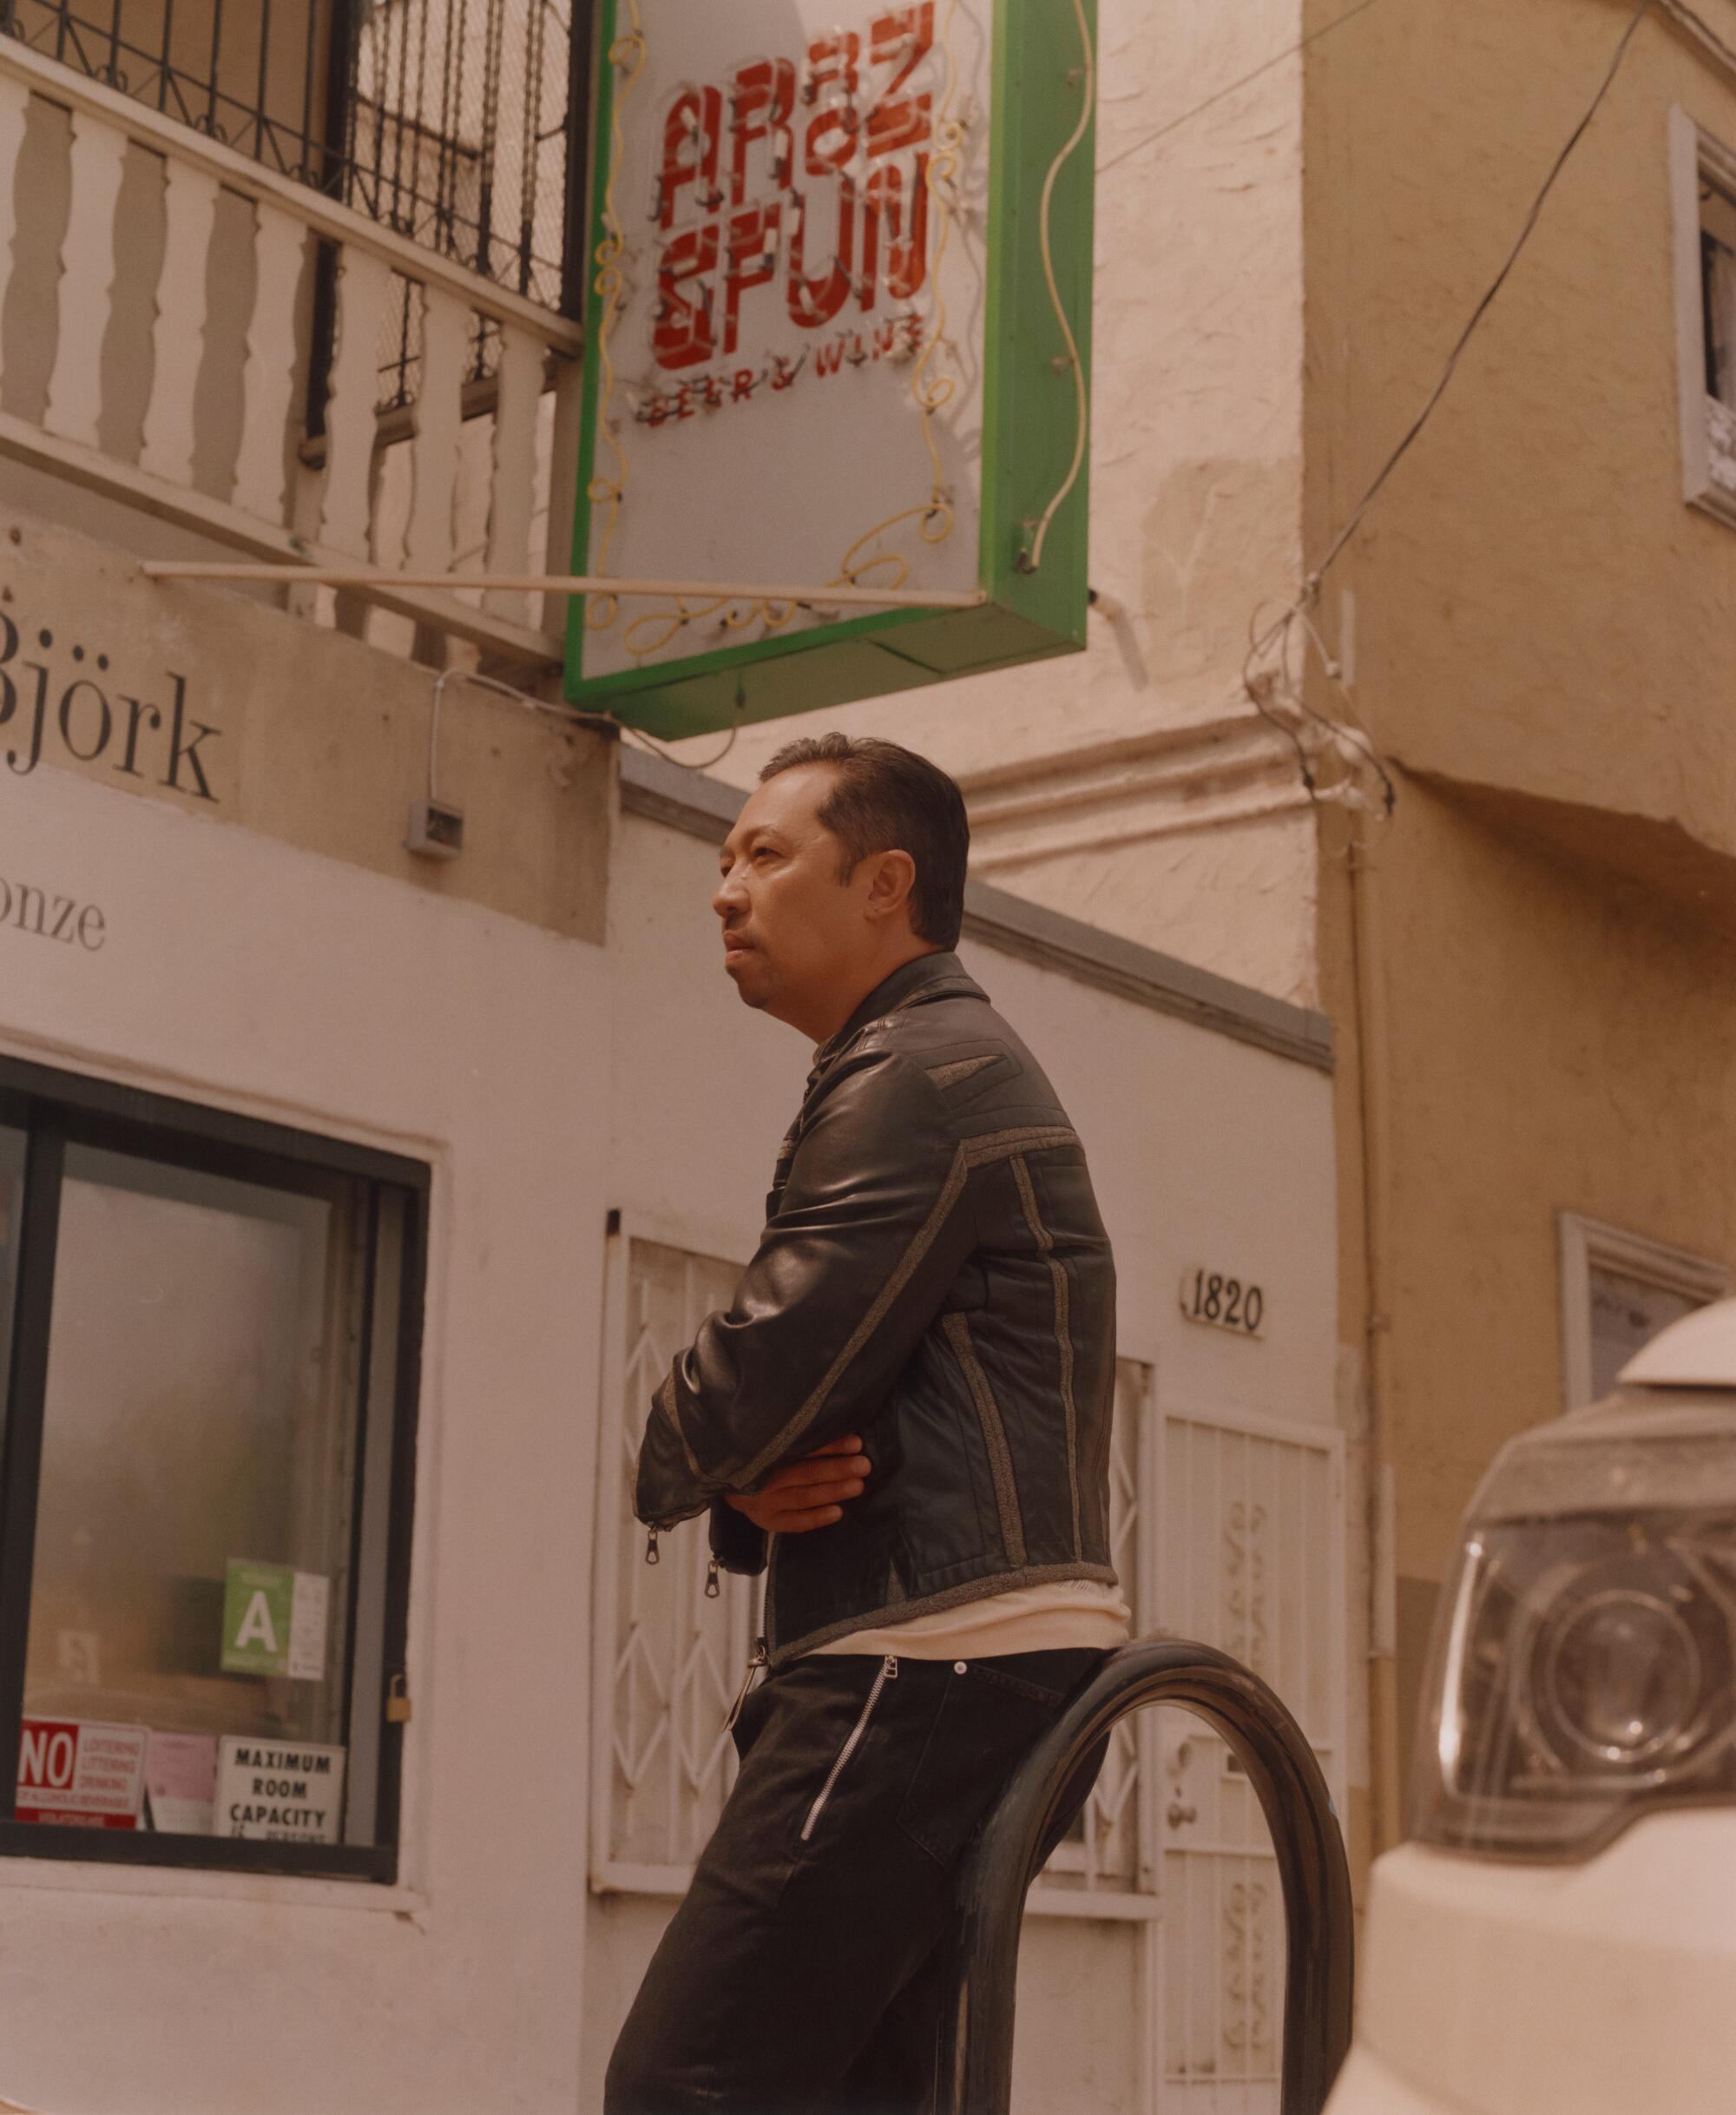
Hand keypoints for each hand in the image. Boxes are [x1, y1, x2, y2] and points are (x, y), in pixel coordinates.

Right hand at [725, 1434, 871, 1533]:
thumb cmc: (761, 1456)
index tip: (856, 1443)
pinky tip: (838, 1513)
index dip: (830, 1446)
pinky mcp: (768, 1521)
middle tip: (864, 1465)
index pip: (802, 1449)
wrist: (729, 1481)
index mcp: (766, 1452)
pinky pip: (795, 1522)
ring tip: (858, 1486)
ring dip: (832, 1491)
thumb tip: (837, 1424)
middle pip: (805, 1473)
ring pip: (803, 1497)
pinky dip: (816, 1518)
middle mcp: (764, 1478)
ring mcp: (765, 1502)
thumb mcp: (770, 1443)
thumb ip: (796, 1437)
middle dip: (837, 1469)